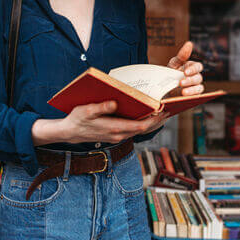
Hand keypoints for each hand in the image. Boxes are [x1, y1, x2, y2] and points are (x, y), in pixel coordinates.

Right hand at [32, 100, 169, 145]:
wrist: (70, 132)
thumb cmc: (77, 119)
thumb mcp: (86, 110)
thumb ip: (101, 107)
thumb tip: (115, 103)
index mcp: (114, 128)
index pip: (140, 125)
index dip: (153, 119)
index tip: (163, 111)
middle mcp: (118, 134)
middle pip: (143, 129)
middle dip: (157, 121)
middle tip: (169, 111)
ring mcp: (118, 136)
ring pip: (140, 131)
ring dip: (152, 123)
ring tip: (162, 113)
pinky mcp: (116, 135)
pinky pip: (133, 130)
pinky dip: (143, 125)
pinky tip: (147, 117)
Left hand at [168, 40, 204, 95]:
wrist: (163, 86)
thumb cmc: (171, 72)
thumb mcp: (174, 63)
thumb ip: (182, 55)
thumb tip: (189, 43)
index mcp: (192, 67)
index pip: (198, 66)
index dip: (193, 69)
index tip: (185, 72)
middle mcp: (195, 76)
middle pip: (198, 77)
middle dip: (190, 80)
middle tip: (181, 82)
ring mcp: (195, 86)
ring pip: (199, 87)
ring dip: (192, 89)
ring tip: (183, 91)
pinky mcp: (193, 95)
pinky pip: (197, 95)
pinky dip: (192, 95)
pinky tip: (184, 94)